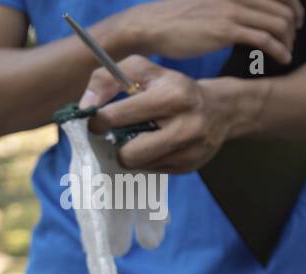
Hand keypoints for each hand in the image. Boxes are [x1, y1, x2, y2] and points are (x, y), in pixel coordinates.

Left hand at [84, 56, 249, 172]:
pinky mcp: (191, 166)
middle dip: (116, 146)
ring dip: (131, 153)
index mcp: (171, 97)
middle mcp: (185, 127)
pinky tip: (156, 145)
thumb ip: (107, 79)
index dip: (98, 121)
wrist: (219, 110)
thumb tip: (85, 107)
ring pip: (139, 166)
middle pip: (129, 154)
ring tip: (139, 138)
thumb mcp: (142, 70)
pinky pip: (153, 170)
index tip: (97, 121)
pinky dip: (148, 159)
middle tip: (115, 135)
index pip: (116, 117)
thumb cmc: (172, 87)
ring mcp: (190, 151)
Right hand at [116, 0, 303, 65]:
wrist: (151, 25)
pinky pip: (265, 39)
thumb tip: (247, 14)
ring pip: (278, 23)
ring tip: (286, 52)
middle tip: (292, 39)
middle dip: (294, 25)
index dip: (293, 6)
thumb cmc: (178, 17)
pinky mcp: (226, 30)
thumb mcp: (208, 2)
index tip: (295, 20)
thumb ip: (230, 5)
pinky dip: (280, 50)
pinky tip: (283, 58)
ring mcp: (231, 11)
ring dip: (288, 41)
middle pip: (283, 7)